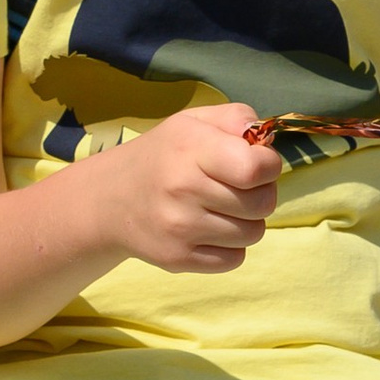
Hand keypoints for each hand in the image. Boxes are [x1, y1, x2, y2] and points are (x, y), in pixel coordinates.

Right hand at [94, 103, 283, 275]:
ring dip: (247, 221)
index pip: (255, 168)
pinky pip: (235, 259)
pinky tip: (211, 229)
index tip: (258, 163)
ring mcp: (179, 228)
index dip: (268, 166)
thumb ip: (236, 120)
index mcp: (191, 148)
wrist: (110, 199)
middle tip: (239, 187)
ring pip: (253, 233)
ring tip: (223, 208)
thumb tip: (267, 144)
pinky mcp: (178, 258)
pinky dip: (231, 246)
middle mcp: (183, 189)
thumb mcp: (194, 122)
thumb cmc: (164, 156)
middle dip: (261, 193)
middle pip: (262, 204)